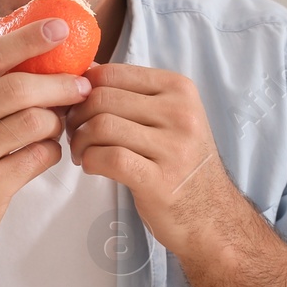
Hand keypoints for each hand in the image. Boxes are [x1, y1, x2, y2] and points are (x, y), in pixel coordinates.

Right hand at [0, 18, 92, 280]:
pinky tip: (45, 154)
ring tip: (56, 127)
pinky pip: (39, 157)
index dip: (28, 39)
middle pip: (17, 87)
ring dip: (55, 122)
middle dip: (58, 84)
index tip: (60, 29)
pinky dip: (51, 152)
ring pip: (34, 121)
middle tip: (81, 85)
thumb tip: (27, 61)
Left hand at [66, 63, 237, 249]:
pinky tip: (92, 167)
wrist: (211, 214)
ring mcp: (173, 147)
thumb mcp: (168, 117)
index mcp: (179, 88)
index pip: (112, 73)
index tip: (78, 109)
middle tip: (75, 135)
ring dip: (80, 141)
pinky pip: (108, 158)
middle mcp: (180, 112)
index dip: (83, 91)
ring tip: (83, 153)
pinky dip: (90, 161)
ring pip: (101, 126)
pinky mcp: (160, 180)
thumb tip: (85, 71)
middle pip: (102, 99)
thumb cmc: (180, 162)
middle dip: (77, 117)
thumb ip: (130, 93)